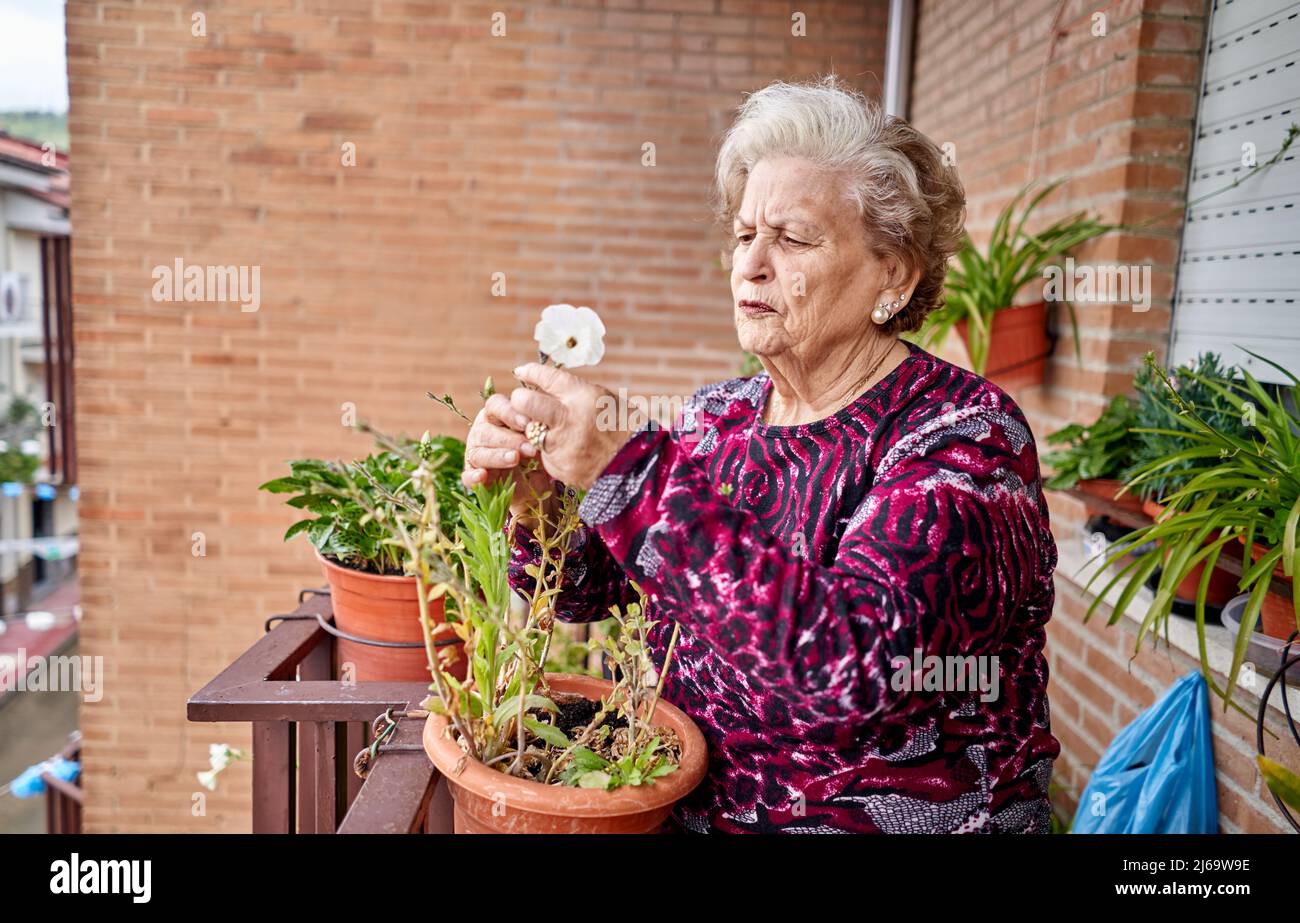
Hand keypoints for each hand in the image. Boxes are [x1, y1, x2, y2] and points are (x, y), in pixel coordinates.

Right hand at [462, 393, 554, 526]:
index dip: (509, 412)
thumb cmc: (537, 452)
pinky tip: (482, 476)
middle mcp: (482, 432)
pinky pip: (467, 476)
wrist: (534, 482)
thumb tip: (542, 426)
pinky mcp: (472, 476)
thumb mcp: (541, 440)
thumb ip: (538, 430)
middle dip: (509, 439)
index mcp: (497, 416)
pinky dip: (473, 477)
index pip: (495, 405)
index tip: (528, 422)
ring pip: (479, 453)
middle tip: (530, 448)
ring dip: (497, 456)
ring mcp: (475, 454)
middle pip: (486, 430)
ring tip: (515, 459)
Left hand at [510, 363, 627, 488]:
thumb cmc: (624, 427)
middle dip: (520, 400)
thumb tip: (546, 385)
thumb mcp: (604, 399)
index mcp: (584, 396)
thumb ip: (575, 393)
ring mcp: (562, 445)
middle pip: (525, 402)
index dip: (531, 372)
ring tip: (556, 432)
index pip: (547, 377)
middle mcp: (570, 419)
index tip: (522, 371)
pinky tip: (571, 452)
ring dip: (537, 429)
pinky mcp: (559, 467)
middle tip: (525, 403)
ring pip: (530, 431)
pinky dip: (553, 452)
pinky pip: (545, 454)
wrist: (639, 466)